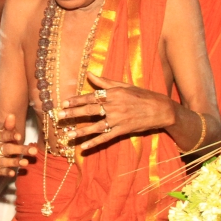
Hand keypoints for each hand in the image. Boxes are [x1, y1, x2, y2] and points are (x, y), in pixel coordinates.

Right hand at [0, 113, 36, 177]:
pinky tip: (13, 173)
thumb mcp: (4, 132)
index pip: (2, 136)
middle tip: (33, 150)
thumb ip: (8, 126)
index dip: (10, 136)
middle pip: (6, 149)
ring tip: (25, 162)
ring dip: (14, 162)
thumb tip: (11, 115)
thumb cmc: (0, 140)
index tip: (20, 136)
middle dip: (20, 149)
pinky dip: (5, 172)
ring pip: (3, 161)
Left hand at [57, 72, 175, 151]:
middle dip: (73, 114)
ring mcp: (119, 119)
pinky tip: (84, 147)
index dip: (77, 100)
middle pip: (90, 110)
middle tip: (59, 117)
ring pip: (96, 126)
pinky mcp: (123, 130)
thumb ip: (105, 82)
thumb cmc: (142, 95)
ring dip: (81, 132)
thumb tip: (89, 73)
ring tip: (68, 136)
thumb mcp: (124, 85)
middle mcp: (115, 106)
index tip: (65, 103)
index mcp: (114, 93)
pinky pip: (106, 137)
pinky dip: (95, 143)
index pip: (91, 96)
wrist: (160, 109)